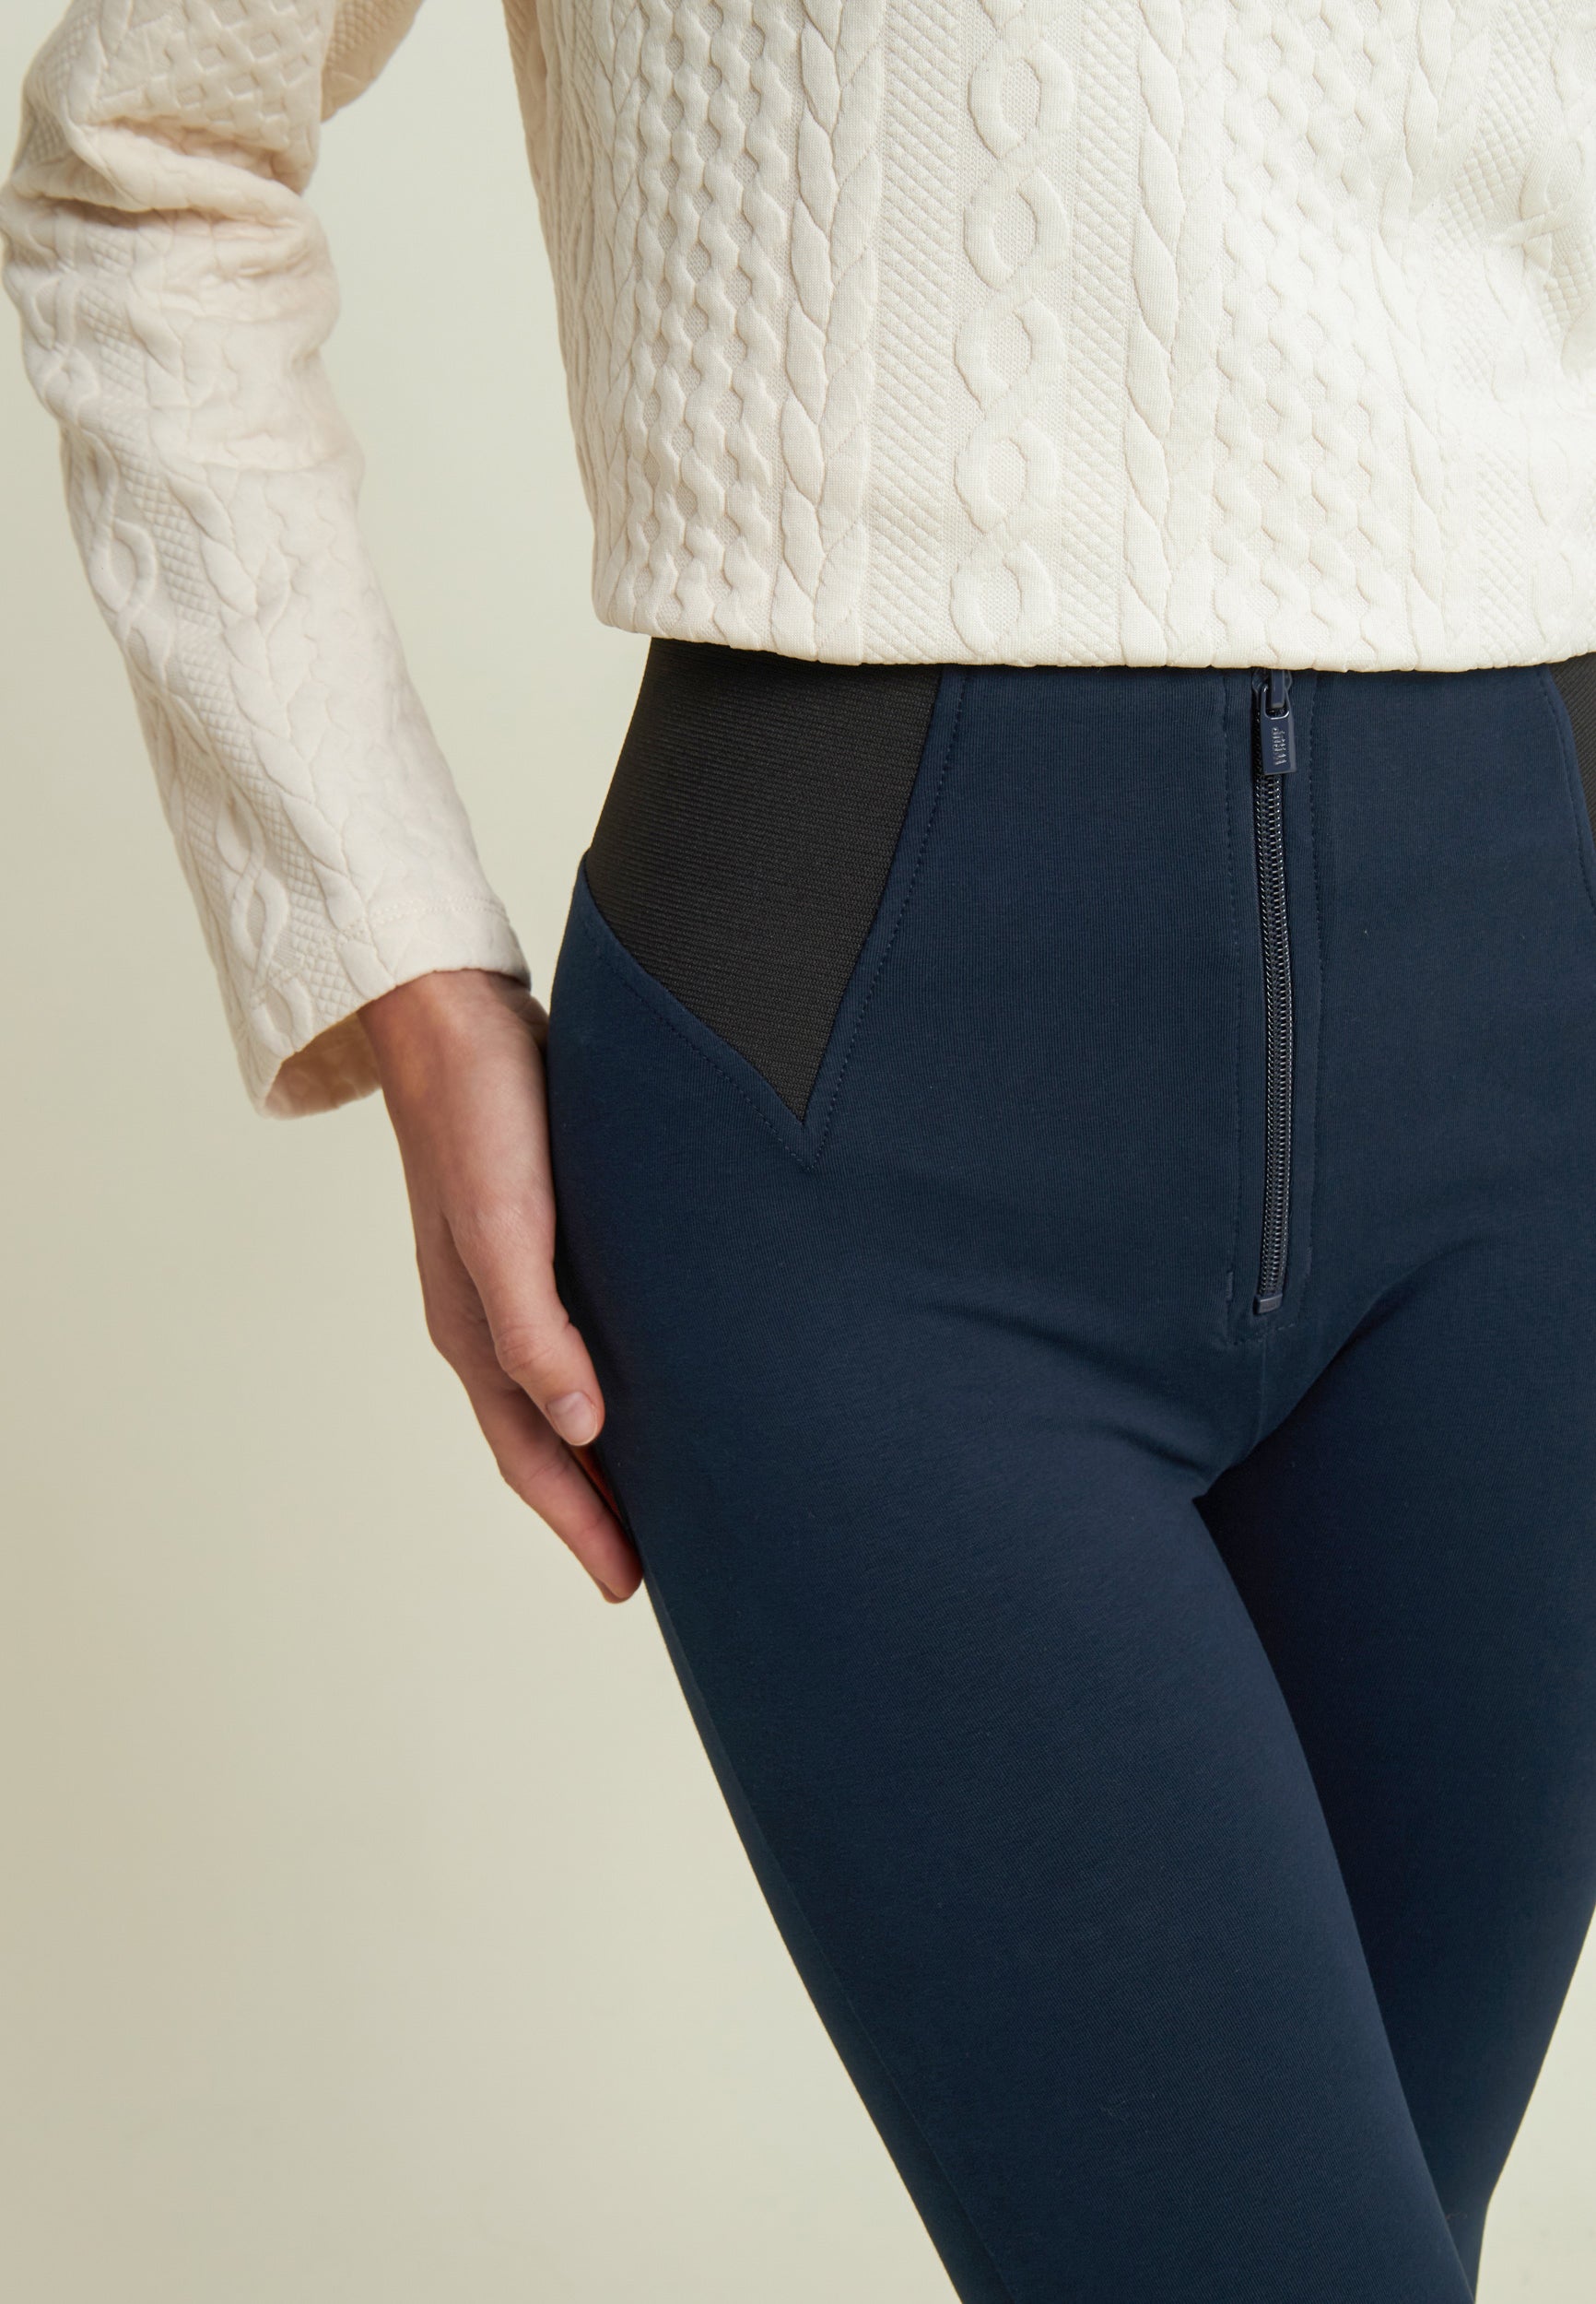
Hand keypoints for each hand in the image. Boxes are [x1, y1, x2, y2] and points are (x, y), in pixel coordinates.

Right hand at [361, 968, 641, 1604]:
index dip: (581, 1524)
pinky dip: (602, 1381)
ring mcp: (511, 1278)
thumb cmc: (481, 1115)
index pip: (531, 1456)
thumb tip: (580, 1428)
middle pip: (542, 1441)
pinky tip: (642, 1378)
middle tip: (648, 1568)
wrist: (454, 1016)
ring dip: (597, 1453)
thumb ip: (535, 1328)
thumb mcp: (506, 1226)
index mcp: (473, 1328)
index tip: (630, 1586)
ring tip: (651, 1494)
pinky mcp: (540, 1236)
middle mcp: (489, 1316)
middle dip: (591, 1509)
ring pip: (556, 1394)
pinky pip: (571, 1337)